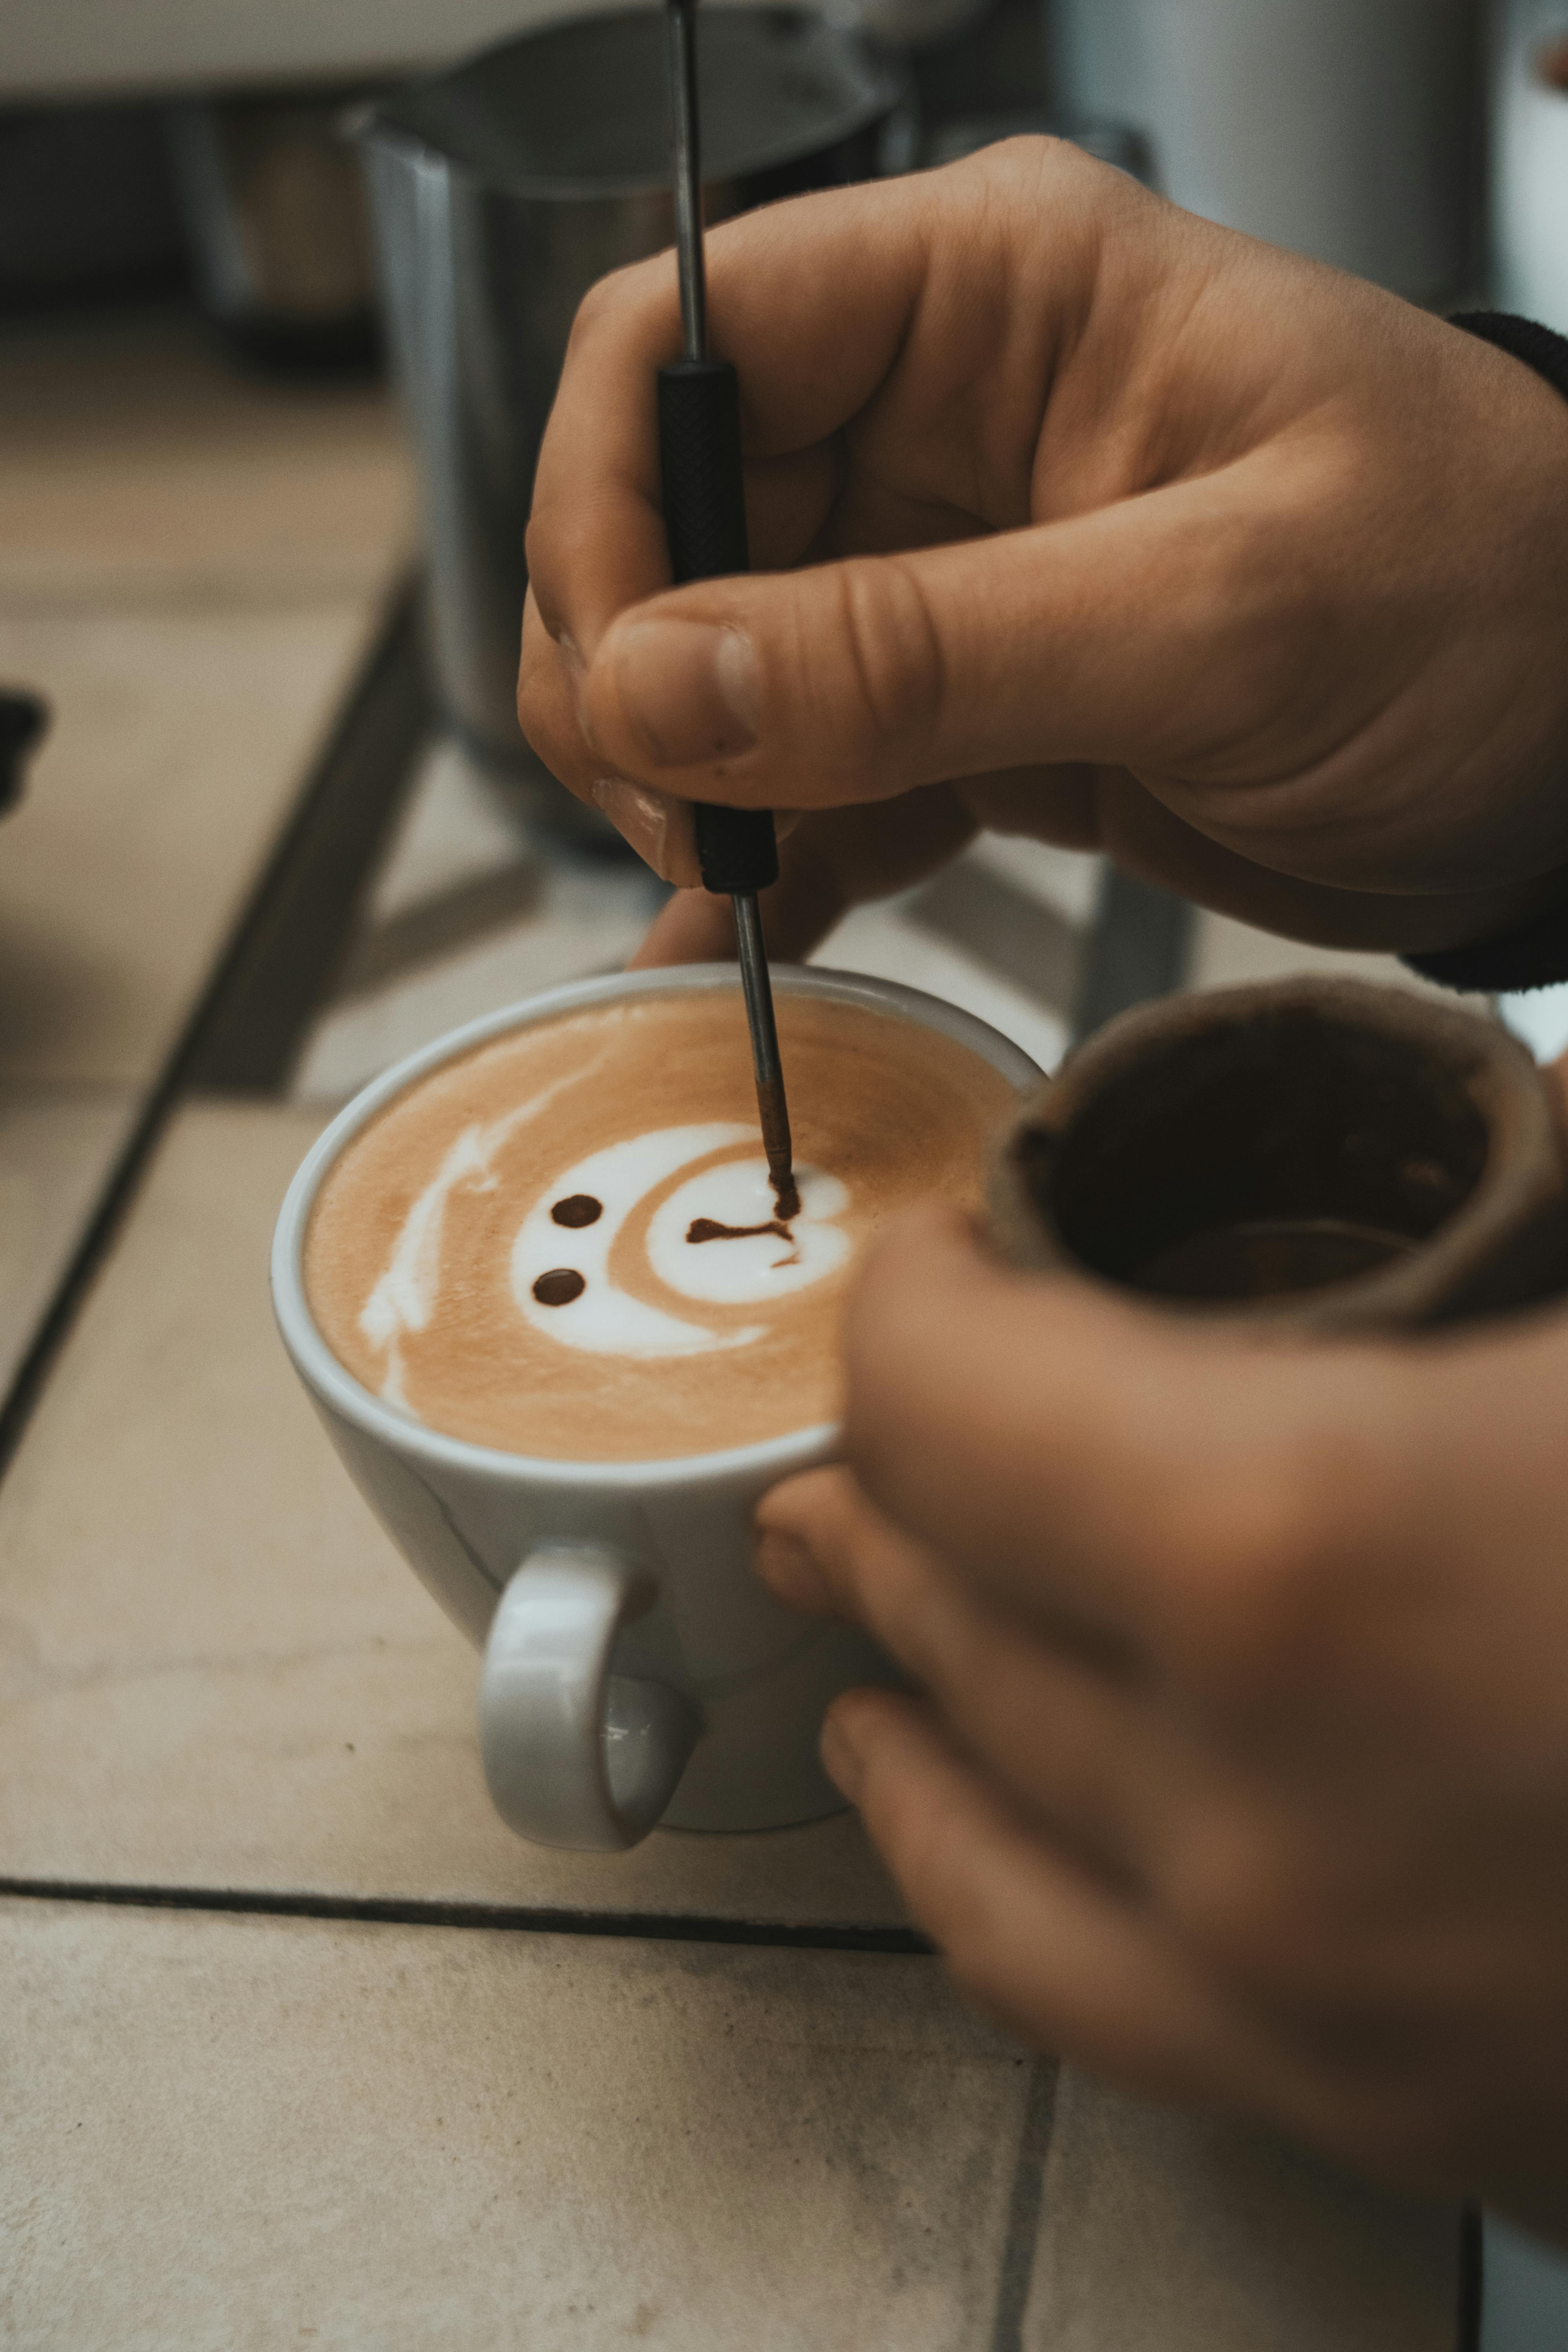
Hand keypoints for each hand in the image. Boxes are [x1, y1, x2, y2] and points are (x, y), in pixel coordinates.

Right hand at [520, 139, 1567, 965]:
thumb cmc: (1488, 598)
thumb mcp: (1219, 617)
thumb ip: (923, 649)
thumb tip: (665, 686)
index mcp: (990, 300)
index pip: (685, 344)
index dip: (608, 505)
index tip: (629, 683)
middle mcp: (939, 420)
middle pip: (665, 516)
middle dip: (639, 683)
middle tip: (689, 828)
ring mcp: (946, 572)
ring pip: (716, 663)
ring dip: (692, 788)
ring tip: (735, 895)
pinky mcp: (970, 707)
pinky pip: (813, 774)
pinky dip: (773, 861)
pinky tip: (752, 941)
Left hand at [753, 1060, 1567, 2240]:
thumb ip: (1533, 1197)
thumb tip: (1482, 1128)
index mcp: (1314, 1554)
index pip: (946, 1388)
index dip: (926, 1286)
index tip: (950, 1249)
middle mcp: (1259, 1809)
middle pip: (941, 1590)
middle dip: (895, 1477)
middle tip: (869, 1418)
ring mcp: (1312, 2003)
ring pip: (965, 1825)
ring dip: (900, 1682)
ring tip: (860, 1608)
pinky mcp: (1403, 2119)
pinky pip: (1082, 2000)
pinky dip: (982, 1877)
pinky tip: (963, 1814)